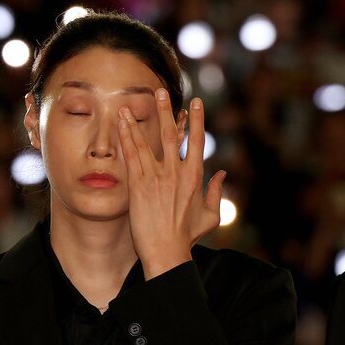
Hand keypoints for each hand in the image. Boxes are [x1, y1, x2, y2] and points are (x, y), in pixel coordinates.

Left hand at [116, 89, 225, 277]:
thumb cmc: (188, 237)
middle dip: (165, 111)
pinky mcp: (138, 186)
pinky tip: (121, 125)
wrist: (167, 253)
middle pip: (170, 135)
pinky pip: (131, 157)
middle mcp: (176, 173)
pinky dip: (127, 138)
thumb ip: (216, 192)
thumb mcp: (210, 215)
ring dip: (137, 121)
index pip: (197, 141)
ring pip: (146, 142)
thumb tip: (223, 174)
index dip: (197, 120)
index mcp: (195, 177)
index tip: (195, 103)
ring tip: (129, 104)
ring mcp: (156, 178)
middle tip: (159, 91)